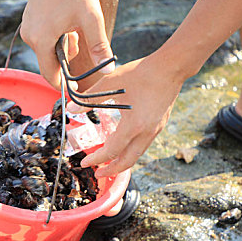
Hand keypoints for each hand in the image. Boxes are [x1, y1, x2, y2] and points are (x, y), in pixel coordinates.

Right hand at [21, 0, 114, 90]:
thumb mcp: (91, 19)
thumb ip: (99, 46)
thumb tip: (107, 69)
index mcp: (42, 42)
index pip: (50, 75)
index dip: (62, 84)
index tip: (73, 86)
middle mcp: (30, 38)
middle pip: (49, 62)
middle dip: (66, 57)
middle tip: (78, 39)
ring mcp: (27, 30)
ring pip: (47, 50)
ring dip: (62, 45)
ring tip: (73, 28)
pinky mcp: (28, 23)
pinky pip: (42, 39)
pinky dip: (55, 37)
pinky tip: (64, 22)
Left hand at [67, 53, 186, 176]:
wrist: (171, 67)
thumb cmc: (141, 73)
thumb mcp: (110, 83)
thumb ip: (89, 98)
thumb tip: (71, 108)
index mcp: (133, 125)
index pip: (111, 151)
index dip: (97, 159)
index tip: (84, 162)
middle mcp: (146, 132)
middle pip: (127, 161)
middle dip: (111, 170)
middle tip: (97, 174)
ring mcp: (155, 129)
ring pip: (137, 154)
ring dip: (122, 162)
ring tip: (108, 163)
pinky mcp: (159, 124)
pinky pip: (143, 145)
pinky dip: (130, 151)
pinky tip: (122, 146)